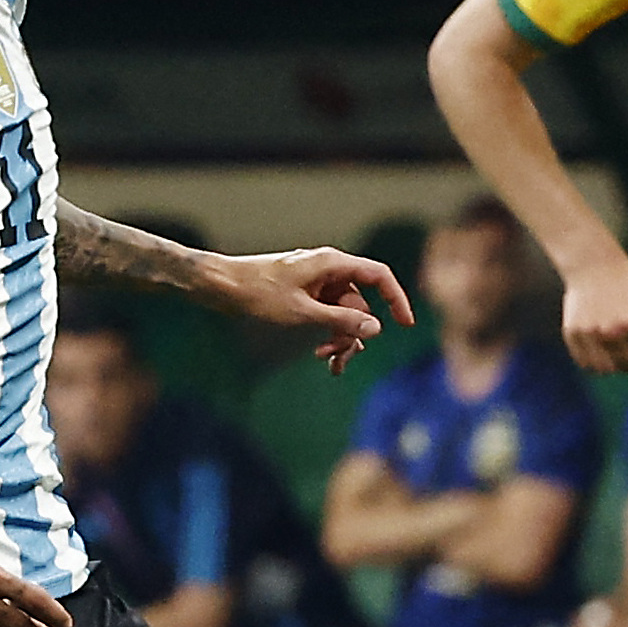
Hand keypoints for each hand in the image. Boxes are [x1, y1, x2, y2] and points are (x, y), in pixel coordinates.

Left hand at [196, 246, 411, 372]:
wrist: (221, 286)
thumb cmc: (258, 293)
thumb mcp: (302, 312)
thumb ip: (341, 321)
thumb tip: (375, 328)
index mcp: (332, 264)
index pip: (378, 276)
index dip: (396, 298)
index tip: (406, 324)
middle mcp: (329, 270)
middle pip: (359, 304)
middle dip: (352, 333)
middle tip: (339, 360)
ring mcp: (317, 283)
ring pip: (343, 313)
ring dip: (339, 338)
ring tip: (327, 362)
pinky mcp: (305, 294)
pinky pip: (327, 314)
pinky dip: (327, 333)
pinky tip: (321, 355)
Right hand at [562, 251, 627, 372]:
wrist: (594, 264)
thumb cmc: (626, 282)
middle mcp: (614, 331)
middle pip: (626, 365)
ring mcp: (591, 333)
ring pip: (604, 368)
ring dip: (610, 366)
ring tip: (612, 358)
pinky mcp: (573, 333)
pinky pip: (584, 361)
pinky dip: (591, 361)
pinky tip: (596, 351)